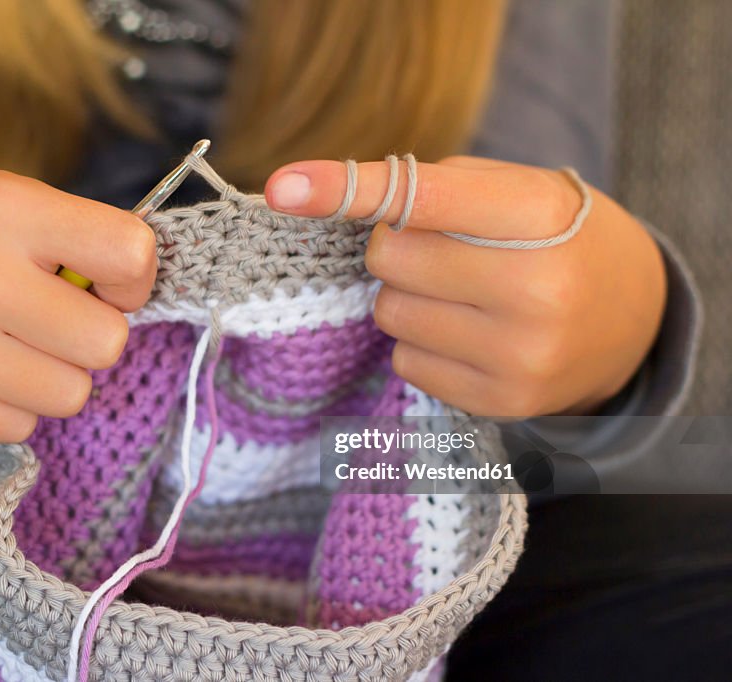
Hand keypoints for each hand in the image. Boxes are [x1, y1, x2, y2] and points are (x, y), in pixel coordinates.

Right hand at [0, 171, 155, 440]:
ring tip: (5, 346)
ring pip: (71, 394)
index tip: (103, 284)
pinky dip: (8, 406)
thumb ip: (79, 240)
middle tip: (48, 321)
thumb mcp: (3, 206)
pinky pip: (22, 427)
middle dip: (90, 337)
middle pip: (107, 343)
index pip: (130, 255)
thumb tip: (145, 296)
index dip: (133, 280)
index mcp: (1, 207)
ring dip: (52, 377)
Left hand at [265, 156, 665, 415]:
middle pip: (391, 257)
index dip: (347, 188)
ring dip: (407, 297)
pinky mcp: (503, 401)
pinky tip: (470, 334)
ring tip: (465, 294)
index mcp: (540, 214)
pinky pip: (406, 361)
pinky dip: (421, 342)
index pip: (420, 196)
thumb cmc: (553, 236)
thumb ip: (432, 189)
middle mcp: (536, 289)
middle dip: (398, 247)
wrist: (629, 318)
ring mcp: (522, 353)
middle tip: (445, 249)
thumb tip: (320, 198)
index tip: (284, 187)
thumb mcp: (516, 189)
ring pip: (391, 313)